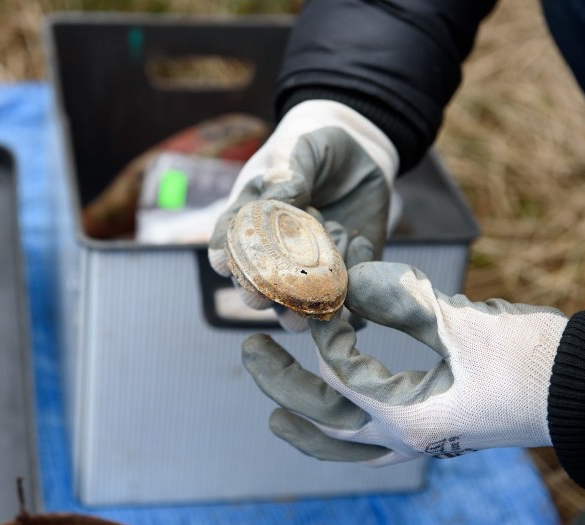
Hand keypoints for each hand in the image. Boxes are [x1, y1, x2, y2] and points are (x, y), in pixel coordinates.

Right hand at [207, 100, 398, 330]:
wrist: (362, 156)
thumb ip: (291, 171)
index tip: (223, 261)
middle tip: (260, 295)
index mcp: (249, 222)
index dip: (222, 256)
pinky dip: (345, 301)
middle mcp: (273, 255)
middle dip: (255, 293)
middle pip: (254, 286)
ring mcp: (306, 271)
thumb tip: (282, 196)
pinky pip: (343, 300)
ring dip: (294, 315)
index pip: (225, 245)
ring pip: (293, 307)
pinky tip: (352, 280)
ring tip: (301, 316)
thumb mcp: (303, 150)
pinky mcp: (344, 277)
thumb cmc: (316, 147)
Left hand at [242, 262, 568, 464]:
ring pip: (344, 446)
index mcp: (409, 416)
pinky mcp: (431, 434)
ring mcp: (418, 443)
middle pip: (324, 420)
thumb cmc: (530, 359)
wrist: (583, 391)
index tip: (315, 296)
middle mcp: (405, 438)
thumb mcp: (461, 323)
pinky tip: (330, 427)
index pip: (340, 375)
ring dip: (305, 429)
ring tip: (272, 415)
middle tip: (250, 351)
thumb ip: (399, 298)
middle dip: (282, 386)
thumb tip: (346, 275)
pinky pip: (371, 445)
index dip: (321, 332)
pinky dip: (343, 439)